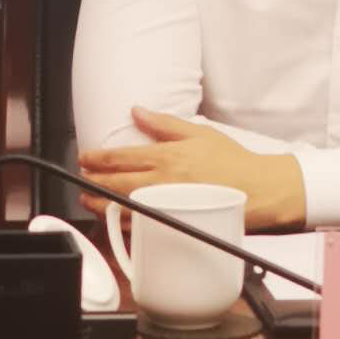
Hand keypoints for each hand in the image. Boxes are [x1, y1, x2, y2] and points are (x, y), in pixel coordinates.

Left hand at [77, 107, 306, 231]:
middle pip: (114, 183)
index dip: (97, 158)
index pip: (120, 157)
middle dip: (92, 182)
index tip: (85, 157)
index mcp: (166, 156)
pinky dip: (120, 223)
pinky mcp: (172, 224)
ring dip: (100, 204)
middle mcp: (162, 182)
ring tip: (89, 200)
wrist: (257, 189)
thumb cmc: (233, 161)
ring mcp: (165, 206)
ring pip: (121, 208)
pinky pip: (138, 227)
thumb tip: (137, 111)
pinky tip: (115, 219)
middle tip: (81, 179)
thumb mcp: (199, 132)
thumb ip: (164, 123)